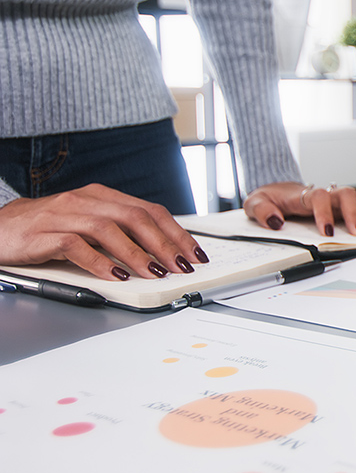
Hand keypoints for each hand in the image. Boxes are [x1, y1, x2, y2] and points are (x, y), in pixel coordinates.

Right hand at [0, 184, 205, 279]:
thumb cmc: (47, 229)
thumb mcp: (88, 224)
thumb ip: (120, 231)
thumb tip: (161, 252)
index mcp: (102, 195)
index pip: (149, 210)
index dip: (175, 232)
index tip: (194, 254)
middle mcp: (86, 200)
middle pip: (135, 217)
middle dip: (164, 244)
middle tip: (181, 266)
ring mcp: (64, 215)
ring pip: (109, 230)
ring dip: (137, 254)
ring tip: (155, 273)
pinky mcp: (44, 234)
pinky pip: (75, 246)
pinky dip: (99, 262)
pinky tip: (115, 276)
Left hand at [242, 182, 355, 236]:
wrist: (276, 190)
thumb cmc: (268, 198)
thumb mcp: (254, 202)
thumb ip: (261, 210)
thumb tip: (275, 221)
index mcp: (303, 195)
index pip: (319, 198)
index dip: (324, 213)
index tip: (326, 232)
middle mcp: (323, 195)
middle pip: (346, 195)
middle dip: (355, 213)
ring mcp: (333, 201)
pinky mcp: (338, 208)